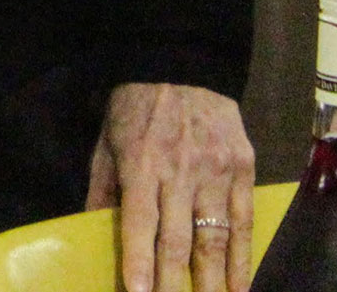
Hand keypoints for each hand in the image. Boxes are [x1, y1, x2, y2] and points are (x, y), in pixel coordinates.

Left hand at [86, 82, 255, 291]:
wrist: (181, 66)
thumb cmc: (135, 108)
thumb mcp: (106, 141)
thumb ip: (102, 187)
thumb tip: (92, 229)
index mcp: (140, 165)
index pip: (139, 223)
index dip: (139, 262)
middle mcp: (179, 173)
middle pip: (179, 241)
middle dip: (176, 285)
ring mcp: (215, 173)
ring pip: (215, 239)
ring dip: (213, 282)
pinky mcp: (243, 170)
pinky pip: (244, 224)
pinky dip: (244, 259)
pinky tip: (240, 286)